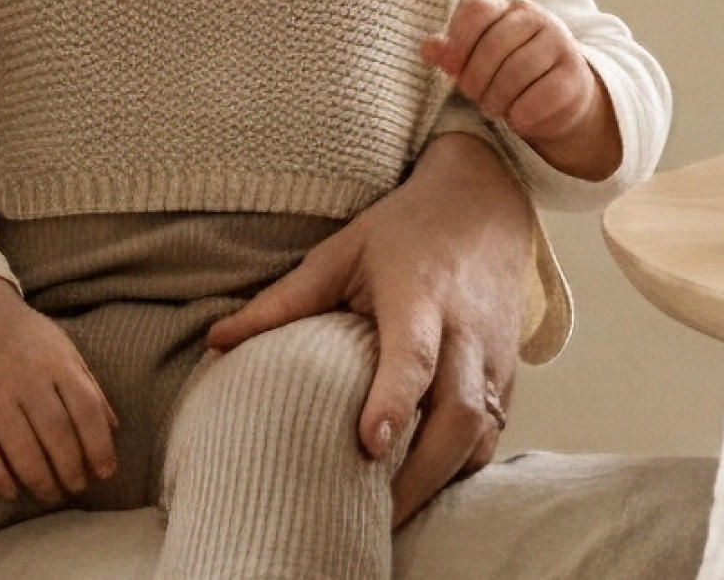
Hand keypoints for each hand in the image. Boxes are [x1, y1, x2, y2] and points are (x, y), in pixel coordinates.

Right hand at [0, 273, 118, 504]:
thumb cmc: (25, 336)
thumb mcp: (64, 349)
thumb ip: (88, 387)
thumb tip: (114, 428)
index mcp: (57, 363)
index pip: (86, 410)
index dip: (99, 446)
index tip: (105, 472)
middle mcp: (27, 378)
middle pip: (55, 433)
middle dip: (70, 469)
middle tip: (76, 487)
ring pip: (20, 448)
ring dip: (38, 479)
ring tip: (50, 494)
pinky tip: (11, 492)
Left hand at [204, 132, 529, 525]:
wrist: (483, 204)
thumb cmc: (404, 230)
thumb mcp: (340, 252)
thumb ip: (284, 301)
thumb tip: (217, 342)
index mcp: (420, 297)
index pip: (414, 356)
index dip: (394, 401)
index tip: (370, 444)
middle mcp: (465, 333)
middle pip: (457, 414)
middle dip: (420, 473)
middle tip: (372, 518)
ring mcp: (493, 359)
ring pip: (480, 435)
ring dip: (440, 481)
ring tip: (389, 519)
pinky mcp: (506, 378)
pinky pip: (490, 437)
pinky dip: (460, 469)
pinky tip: (422, 491)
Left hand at [421, 0, 621, 180]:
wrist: (559, 96)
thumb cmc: (507, 71)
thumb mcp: (476, 57)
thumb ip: (452, 52)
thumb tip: (427, 49)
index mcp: (507, 5)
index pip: (476, 10)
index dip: (458, 41)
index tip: (451, 68)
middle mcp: (537, 17)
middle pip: (494, 44)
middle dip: (476, 77)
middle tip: (473, 95)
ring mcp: (560, 43)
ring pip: (517, 70)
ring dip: (497, 97)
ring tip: (493, 106)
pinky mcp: (575, 75)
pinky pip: (542, 95)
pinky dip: (522, 113)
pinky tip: (517, 118)